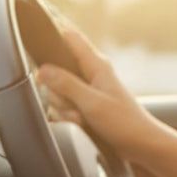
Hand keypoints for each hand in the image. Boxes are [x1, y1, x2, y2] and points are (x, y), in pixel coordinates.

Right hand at [36, 23, 156, 161]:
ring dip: (63, 108)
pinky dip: (67, 117)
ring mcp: (86, 89)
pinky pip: (62, 107)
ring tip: (82, 118)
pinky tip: (81, 124)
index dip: (50, 31)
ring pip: (56, 91)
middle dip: (57, 91)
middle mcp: (90, 73)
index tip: (35, 40)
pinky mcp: (84, 104)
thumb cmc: (125, 123)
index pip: (68, 35)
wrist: (141, 145)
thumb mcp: (93, 103)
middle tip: (73, 105)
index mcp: (96, 64)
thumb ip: (66, 85)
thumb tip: (42, 71)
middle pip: (53, 70)